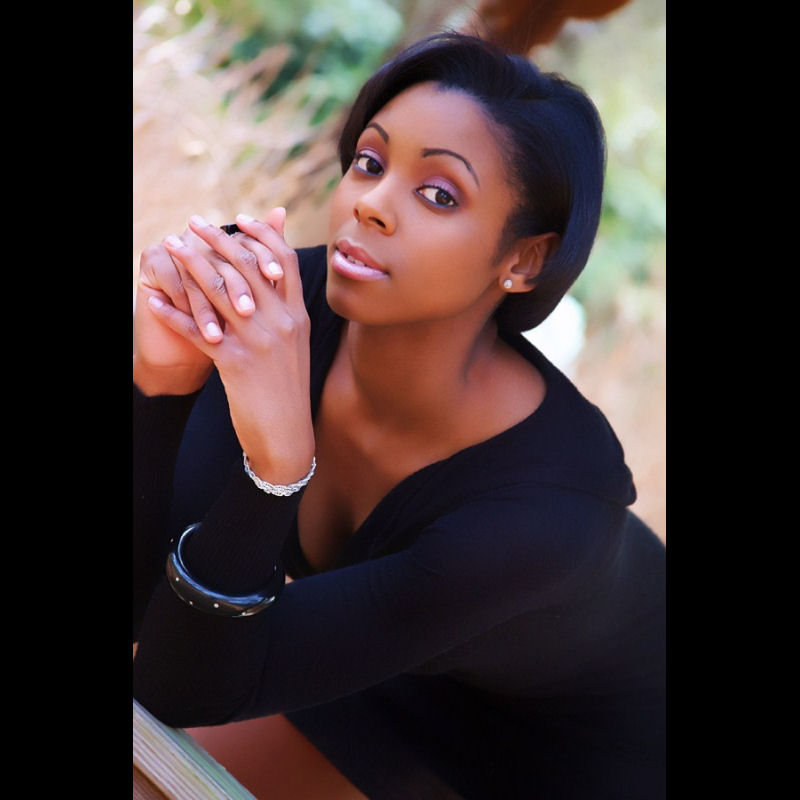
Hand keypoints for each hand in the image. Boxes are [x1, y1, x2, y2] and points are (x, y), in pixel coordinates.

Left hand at [145, 209, 314, 484]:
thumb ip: (284, 311)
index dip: (262, 234)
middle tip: (192, 224)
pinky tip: (153, 299)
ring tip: (168, 246)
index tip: (239, 220)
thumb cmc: (287, 389)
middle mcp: (281, 322)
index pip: (283, 260)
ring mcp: (259, 341)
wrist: (287, 434)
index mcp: (297, 315)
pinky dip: (171, 311)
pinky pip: (196, 328)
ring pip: (219, 289)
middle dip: (217, 240)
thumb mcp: (295, 345)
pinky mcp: (235, 363)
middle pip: (248, 265)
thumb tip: (272, 280)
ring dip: (188, 263)